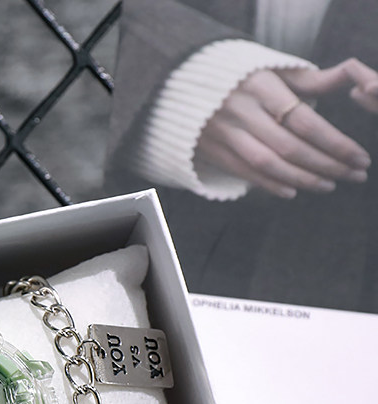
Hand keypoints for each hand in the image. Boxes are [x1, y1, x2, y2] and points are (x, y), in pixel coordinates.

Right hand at [196, 58, 377, 197]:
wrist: (186, 87)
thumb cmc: (242, 78)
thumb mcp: (273, 71)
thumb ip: (310, 80)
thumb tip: (350, 76)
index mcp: (261, 86)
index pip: (304, 121)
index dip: (334, 142)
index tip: (358, 157)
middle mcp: (241, 111)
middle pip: (289, 147)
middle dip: (326, 165)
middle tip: (352, 175)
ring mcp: (223, 134)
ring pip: (268, 164)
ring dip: (302, 179)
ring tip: (328, 185)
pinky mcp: (212, 151)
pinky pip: (245, 173)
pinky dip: (271, 185)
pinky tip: (293, 191)